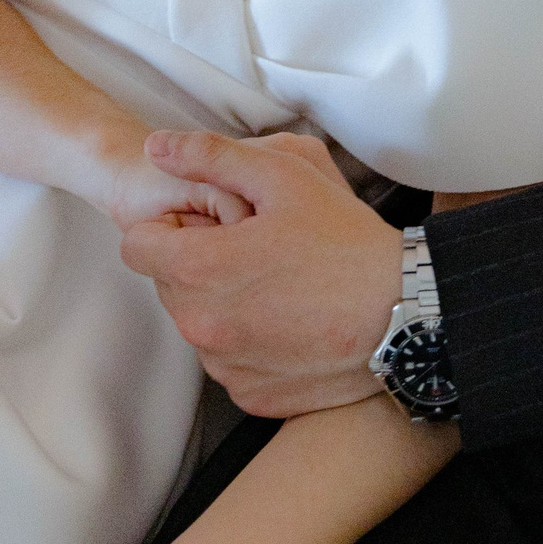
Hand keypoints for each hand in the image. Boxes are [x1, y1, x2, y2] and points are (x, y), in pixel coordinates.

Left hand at [122, 130, 401, 414]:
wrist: (406, 316)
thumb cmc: (348, 243)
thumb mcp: (284, 177)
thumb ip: (210, 156)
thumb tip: (156, 148)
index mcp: (199, 268)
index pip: (136, 246)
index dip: (171, 226)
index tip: (213, 224)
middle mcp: (201, 325)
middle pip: (167, 285)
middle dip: (198, 264)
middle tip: (258, 251)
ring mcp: (225, 366)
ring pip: (198, 324)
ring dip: (222, 305)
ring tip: (280, 287)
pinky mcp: (250, 395)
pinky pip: (229, 361)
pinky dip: (249, 343)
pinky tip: (292, 323)